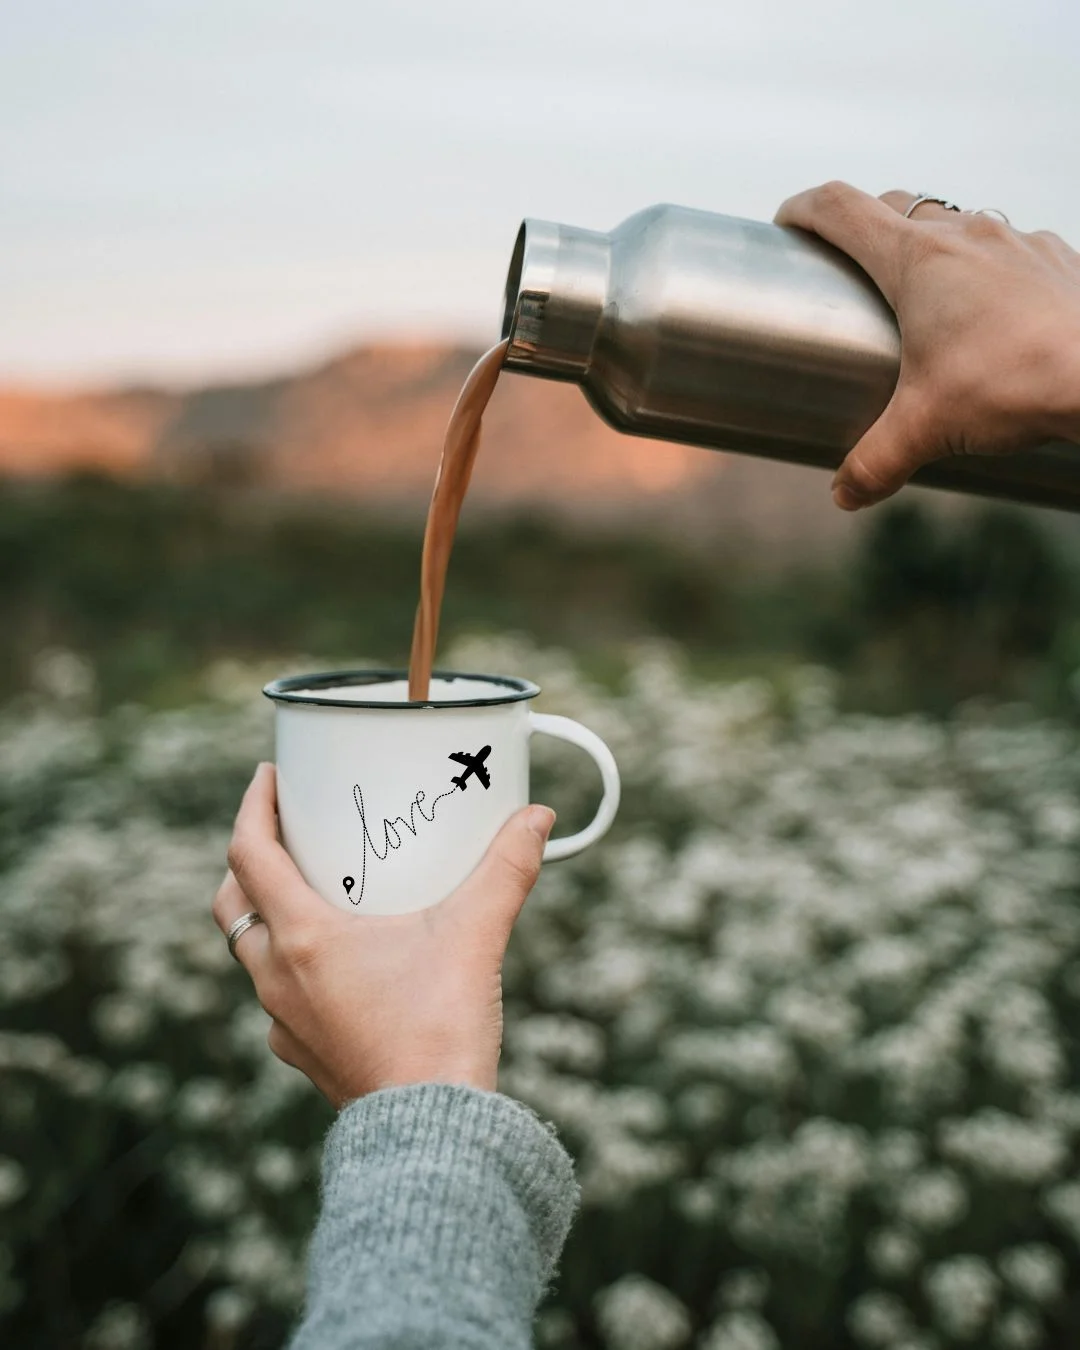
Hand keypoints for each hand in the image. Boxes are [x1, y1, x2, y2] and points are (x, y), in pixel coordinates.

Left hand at [212, 763, 554, 1106]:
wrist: (431, 1133)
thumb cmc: (440, 1031)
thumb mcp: (475, 936)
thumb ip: (506, 869)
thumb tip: (536, 817)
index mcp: (303, 938)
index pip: (248, 855)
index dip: (251, 808)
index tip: (267, 779)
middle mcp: (278, 978)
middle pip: (233, 905)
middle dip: (247, 863)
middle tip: (282, 836)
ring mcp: (285, 1022)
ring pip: (253, 954)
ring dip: (269, 918)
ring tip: (313, 896)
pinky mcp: (305, 1055)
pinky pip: (280, 1000)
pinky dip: (295, 969)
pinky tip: (337, 968)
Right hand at [775, 182, 1079, 509]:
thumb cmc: (1012, 386)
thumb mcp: (927, 430)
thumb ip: (875, 462)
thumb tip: (844, 494)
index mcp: (917, 259)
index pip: (841, 208)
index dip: (803, 210)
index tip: (786, 225)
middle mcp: (965, 235)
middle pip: (894, 206)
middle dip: (862, 229)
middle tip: (846, 269)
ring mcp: (1016, 241)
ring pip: (956, 223)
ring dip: (929, 247)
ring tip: (922, 296)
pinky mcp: (1056, 259)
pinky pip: (1007, 248)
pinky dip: (984, 269)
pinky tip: (991, 312)